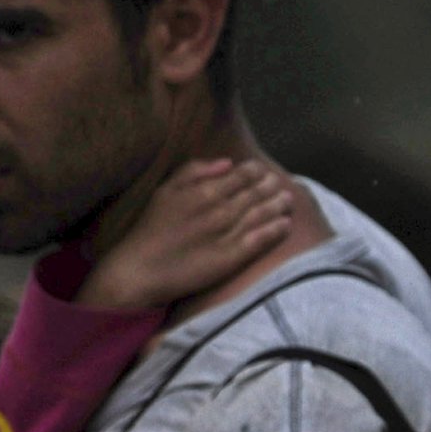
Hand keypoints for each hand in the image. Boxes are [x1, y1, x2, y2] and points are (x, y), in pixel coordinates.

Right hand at [77, 157, 295, 311]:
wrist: (142, 269)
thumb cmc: (151, 229)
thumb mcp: (165, 191)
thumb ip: (194, 171)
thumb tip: (226, 162)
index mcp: (204, 192)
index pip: (241, 177)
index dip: (255, 172)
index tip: (262, 171)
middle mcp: (220, 211)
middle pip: (255, 194)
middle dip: (271, 186)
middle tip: (280, 183)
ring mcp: (228, 234)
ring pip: (262, 214)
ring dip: (279, 205)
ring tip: (289, 199)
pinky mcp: (233, 258)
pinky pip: (261, 240)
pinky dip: (276, 230)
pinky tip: (286, 224)